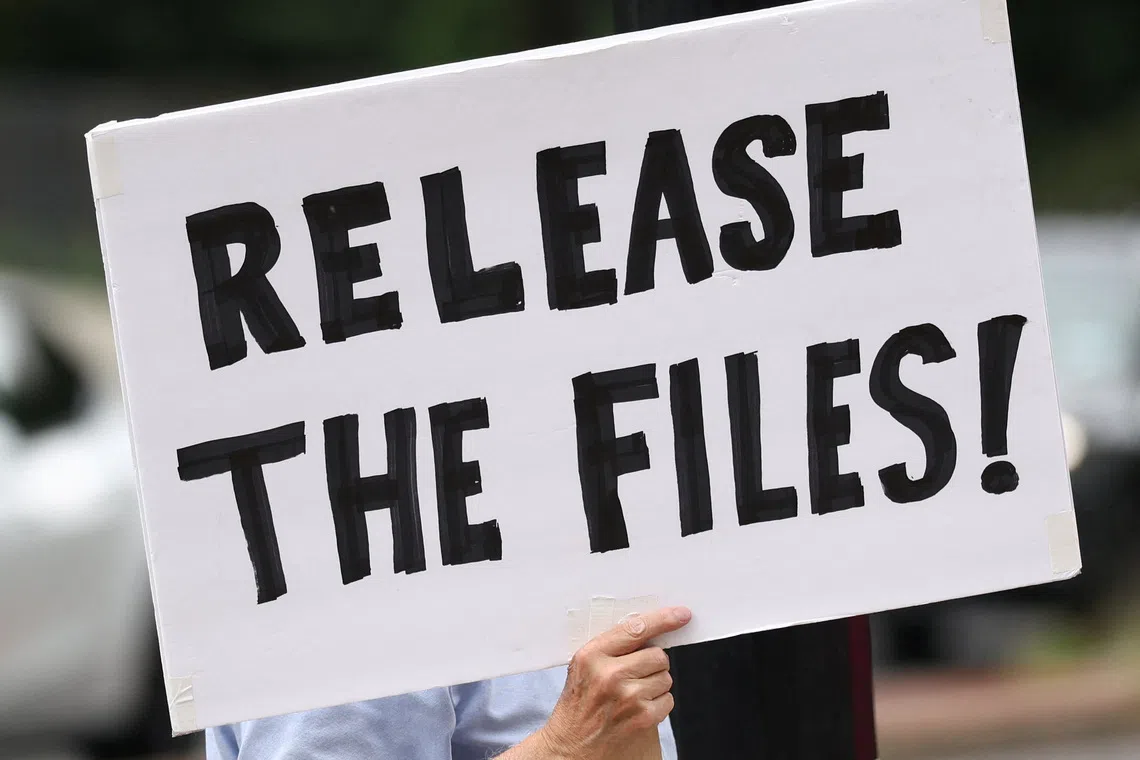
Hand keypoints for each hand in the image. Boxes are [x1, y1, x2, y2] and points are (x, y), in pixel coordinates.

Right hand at [536, 606, 691, 759]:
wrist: (570, 748)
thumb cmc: (578, 705)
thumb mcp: (584, 668)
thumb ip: (611, 648)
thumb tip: (650, 631)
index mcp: (592, 655)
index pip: (635, 628)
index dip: (663, 620)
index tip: (680, 615)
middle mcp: (610, 674)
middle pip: (657, 655)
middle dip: (653, 663)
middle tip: (636, 674)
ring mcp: (628, 697)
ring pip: (666, 677)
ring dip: (656, 685)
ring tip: (632, 694)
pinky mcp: (642, 718)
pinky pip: (668, 700)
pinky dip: (659, 704)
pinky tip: (638, 709)